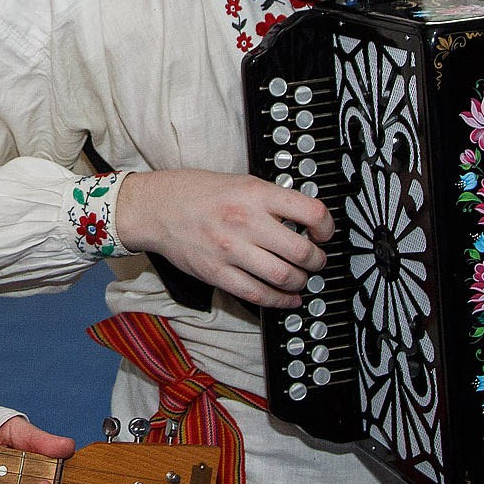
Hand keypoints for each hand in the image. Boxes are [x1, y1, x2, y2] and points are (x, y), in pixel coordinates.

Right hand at [115, 168, 332, 308]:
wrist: (156, 208)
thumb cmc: (197, 193)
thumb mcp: (241, 182)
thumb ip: (272, 200)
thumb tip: (304, 220)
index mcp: (255, 194)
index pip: (310, 212)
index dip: (326, 227)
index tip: (324, 233)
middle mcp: (246, 221)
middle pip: (301, 251)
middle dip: (317, 261)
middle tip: (316, 261)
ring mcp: (231, 250)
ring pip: (283, 276)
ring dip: (300, 282)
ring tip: (300, 278)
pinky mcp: (217, 273)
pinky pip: (258, 294)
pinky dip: (280, 300)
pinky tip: (288, 298)